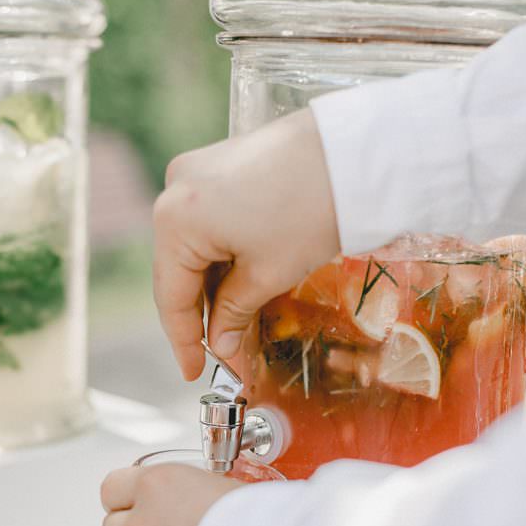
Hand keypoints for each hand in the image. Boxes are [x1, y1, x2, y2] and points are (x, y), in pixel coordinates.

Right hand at [154, 107, 338, 379]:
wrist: (354, 152)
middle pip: (181, 272)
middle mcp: (174, 190)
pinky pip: (211, 226)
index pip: (170, 296)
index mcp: (175, 219)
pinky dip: (226, 259)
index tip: (195, 373)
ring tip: (242, 329)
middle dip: (206, 317)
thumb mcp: (268, 275)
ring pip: (198, 250)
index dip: (184, 342)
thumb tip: (220, 345)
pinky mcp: (220, 167)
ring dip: (218, 290)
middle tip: (228, 358)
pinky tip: (246, 289)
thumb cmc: (311, 210)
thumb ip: (233, 312)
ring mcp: (197, 175)